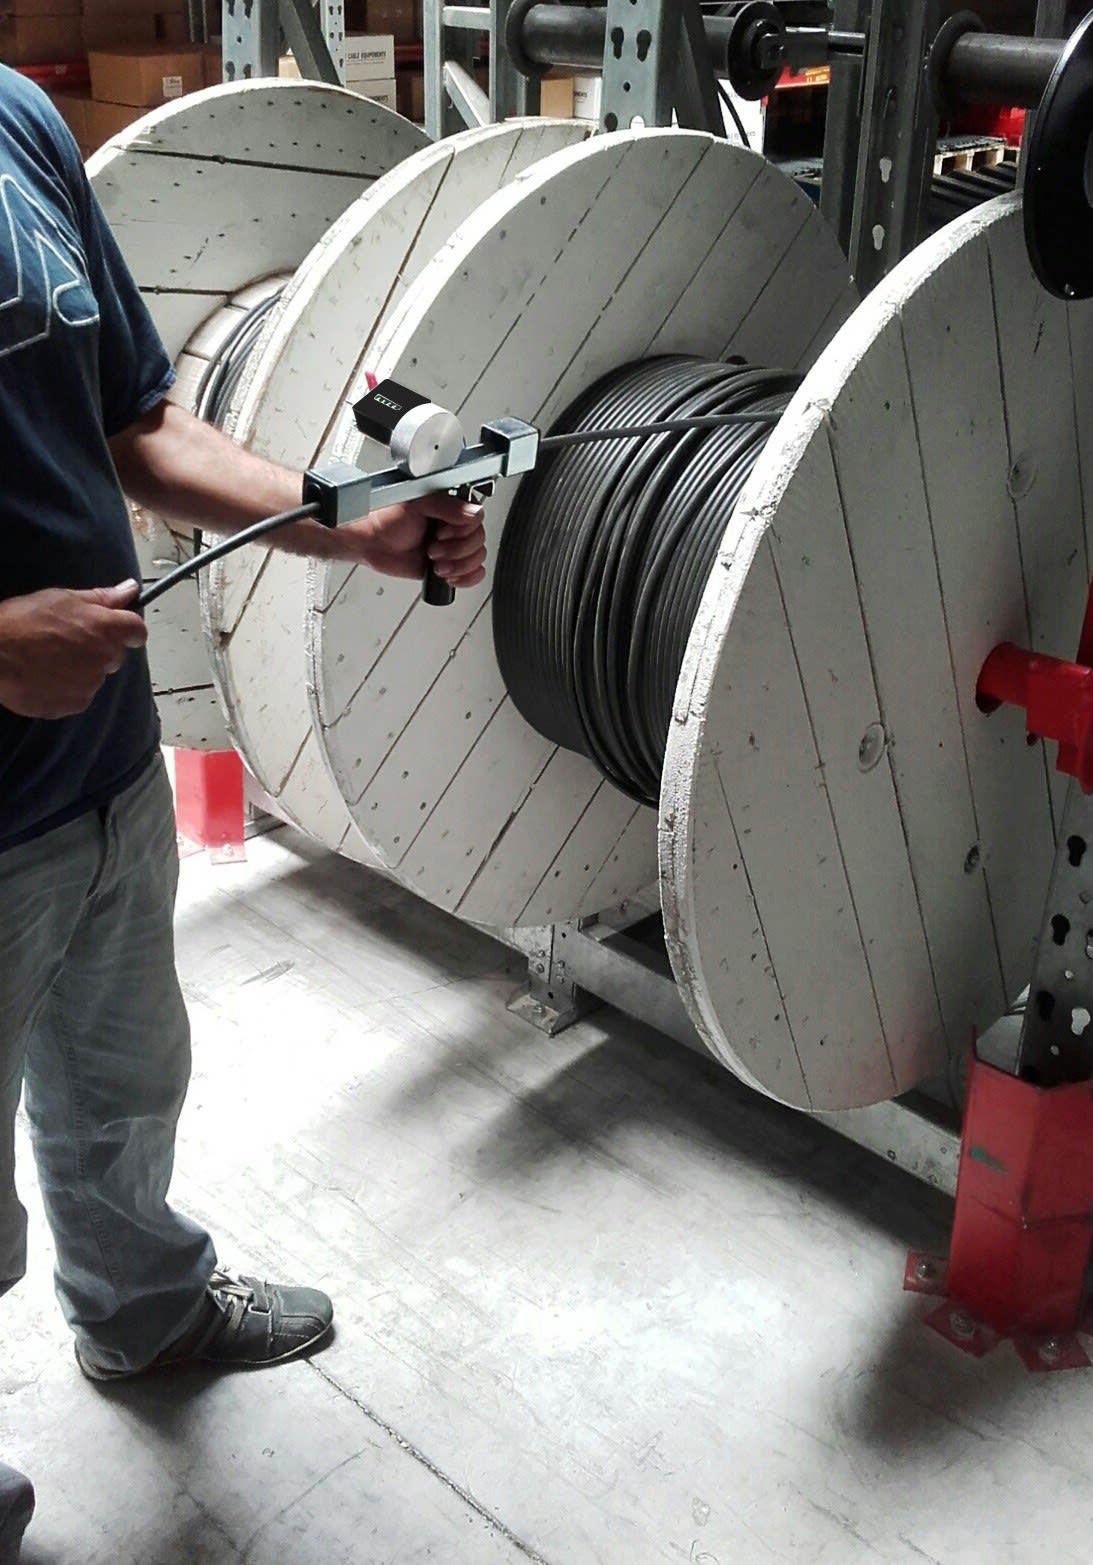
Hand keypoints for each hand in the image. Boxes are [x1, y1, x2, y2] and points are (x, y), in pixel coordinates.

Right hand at [0, 581, 147, 719]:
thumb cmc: (23, 620)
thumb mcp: (63, 598)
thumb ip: (102, 598)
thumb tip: (131, 590)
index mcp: (106, 629)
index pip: (137, 631)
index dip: (127, 628)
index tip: (116, 628)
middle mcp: (104, 660)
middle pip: (114, 655)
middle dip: (99, 648)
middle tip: (67, 641)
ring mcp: (90, 685)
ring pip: (95, 676)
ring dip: (81, 669)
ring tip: (50, 659)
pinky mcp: (73, 704)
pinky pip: (79, 695)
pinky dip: (67, 688)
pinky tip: (45, 676)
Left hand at [325, 493, 487, 587]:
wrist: (369, 542)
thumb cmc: (384, 519)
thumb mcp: (416, 503)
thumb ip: (447, 506)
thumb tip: (473, 512)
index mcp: (450, 505)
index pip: (477, 519)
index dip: (461, 531)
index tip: (440, 533)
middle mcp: (454, 525)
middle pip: (479, 541)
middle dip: (456, 551)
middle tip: (433, 549)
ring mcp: (452, 545)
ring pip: (477, 559)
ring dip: (458, 565)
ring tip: (435, 563)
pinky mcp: (448, 564)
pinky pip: (473, 574)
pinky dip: (464, 578)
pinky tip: (446, 575)